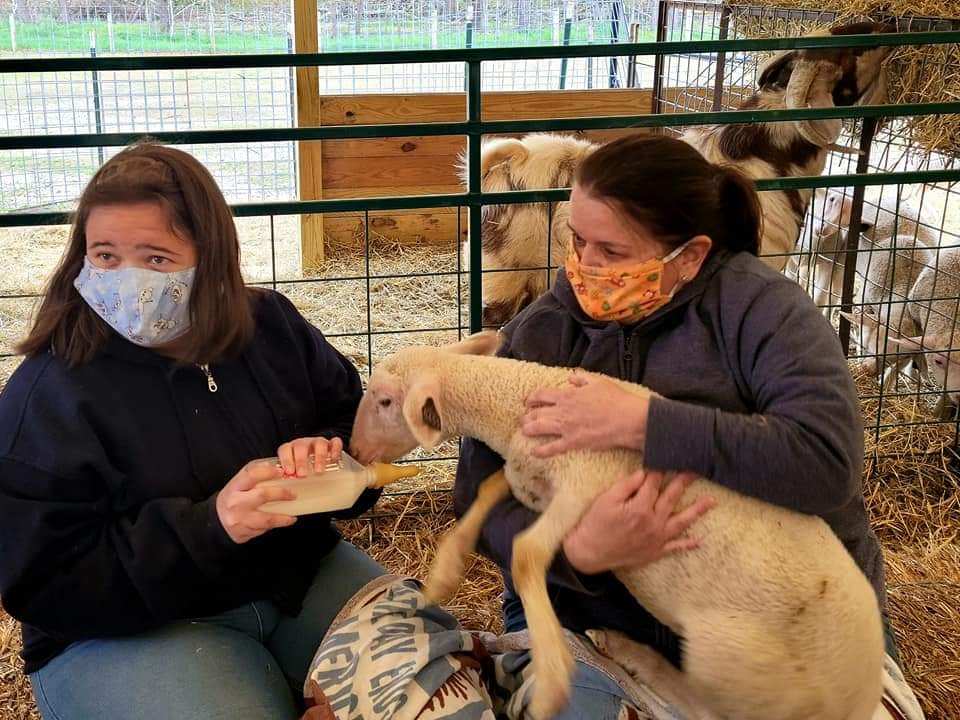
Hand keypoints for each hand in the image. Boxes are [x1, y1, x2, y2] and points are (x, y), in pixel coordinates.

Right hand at [215, 459, 297, 543]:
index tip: (281, 471)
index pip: (252, 475)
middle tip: (293, 495)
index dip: (268, 472)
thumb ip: (254, 473)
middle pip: (263, 495)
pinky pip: (262, 530)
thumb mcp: (238, 482)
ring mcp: (239, 520)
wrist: (216, 520)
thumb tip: (275, 466)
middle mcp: (236, 503)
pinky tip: (279, 523)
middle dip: (281, 494)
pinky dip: (272, 526)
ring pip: (266, 519)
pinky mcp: (242, 533)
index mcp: (235, 487)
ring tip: (292, 517)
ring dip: (283, 519)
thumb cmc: (233, 497)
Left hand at [277, 436, 343, 476]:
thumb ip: (291, 477)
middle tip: (302, 475)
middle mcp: (304, 444)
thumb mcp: (294, 472)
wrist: (319, 462)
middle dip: (301, 461)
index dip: (286, 460)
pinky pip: (335, 442)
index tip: (289, 472)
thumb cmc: (303, 469)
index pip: (285, 449)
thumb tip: (287, 487)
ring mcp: (318, 443)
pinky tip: (334, 459)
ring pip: (319, 443)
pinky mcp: (332, 444)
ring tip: (319, 471)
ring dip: (319, 457)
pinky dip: (335, 450)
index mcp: (291, 449)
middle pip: (301, 446)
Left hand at [522, 372, 648, 457]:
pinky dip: (541, 451)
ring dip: (528, 429)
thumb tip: (571, 377)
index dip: (532, 398)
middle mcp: (562, 410)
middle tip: (524, 418)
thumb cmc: (615, 399)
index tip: (527, 401)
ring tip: (524, 431)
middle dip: (527, 415)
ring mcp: (566, 427)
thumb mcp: (598, 382)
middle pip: (536, 412)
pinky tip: (533, 452)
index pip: (542, 395)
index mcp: (567, 395)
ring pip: (539, 428)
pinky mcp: (573, 442)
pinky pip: (552, 448)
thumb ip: (582, 378)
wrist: (627, 419)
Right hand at [562, 469, 714, 574]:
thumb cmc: (595, 524)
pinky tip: (700, 540)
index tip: (669, 458)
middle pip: (672, 497)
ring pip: (681, 522)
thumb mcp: (605, 500)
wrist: (589, 553)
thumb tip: (643, 473)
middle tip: (697, 470)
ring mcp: (656, 539)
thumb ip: (626, 485)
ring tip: (711, 501)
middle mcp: (652, 523)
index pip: (653, 483)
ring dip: (697, 511)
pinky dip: (688, 544)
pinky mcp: (655, 552)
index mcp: (639, 508)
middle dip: (684, 481)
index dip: (659, 470)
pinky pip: (675, 548)